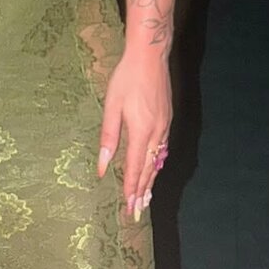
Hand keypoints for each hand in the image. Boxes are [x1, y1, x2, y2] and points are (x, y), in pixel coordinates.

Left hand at [96, 50, 171, 219]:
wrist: (150, 56)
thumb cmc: (127, 78)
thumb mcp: (112, 105)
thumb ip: (108, 137)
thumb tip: (101, 165)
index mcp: (141, 131)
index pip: (134, 168)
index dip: (131, 189)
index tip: (129, 208)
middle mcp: (156, 133)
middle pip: (149, 169)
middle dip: (143, 192)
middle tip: (138, 213)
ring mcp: (164, 126)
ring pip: (157, 160)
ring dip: (151, 180)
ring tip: (146, 198)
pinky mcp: (167, 118)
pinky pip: (162, 149)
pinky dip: (157, 164)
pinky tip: (154, 168)